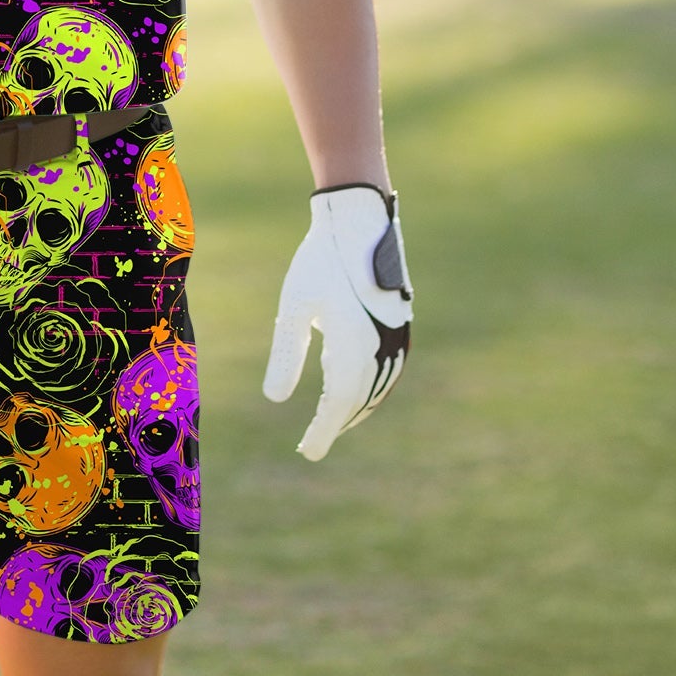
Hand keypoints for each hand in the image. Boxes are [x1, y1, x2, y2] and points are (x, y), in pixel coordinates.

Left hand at [263, 185, 411, 459]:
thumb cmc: (319, 261)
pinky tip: (351, 389)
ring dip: (354, 409)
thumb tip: (274, 400)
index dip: (324, 431)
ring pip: (376, 389)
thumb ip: (287, 354)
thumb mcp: (294, 306)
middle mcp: (382, 349)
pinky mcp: (400, 328)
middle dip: (336, 423)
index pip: (339, 404)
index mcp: (354, 346)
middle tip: (312, 444)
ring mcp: (396, 339)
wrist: (358, 222)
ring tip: (331, 422)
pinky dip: (370, 388)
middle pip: (358, 401)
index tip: (307, 452)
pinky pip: (388, 371)